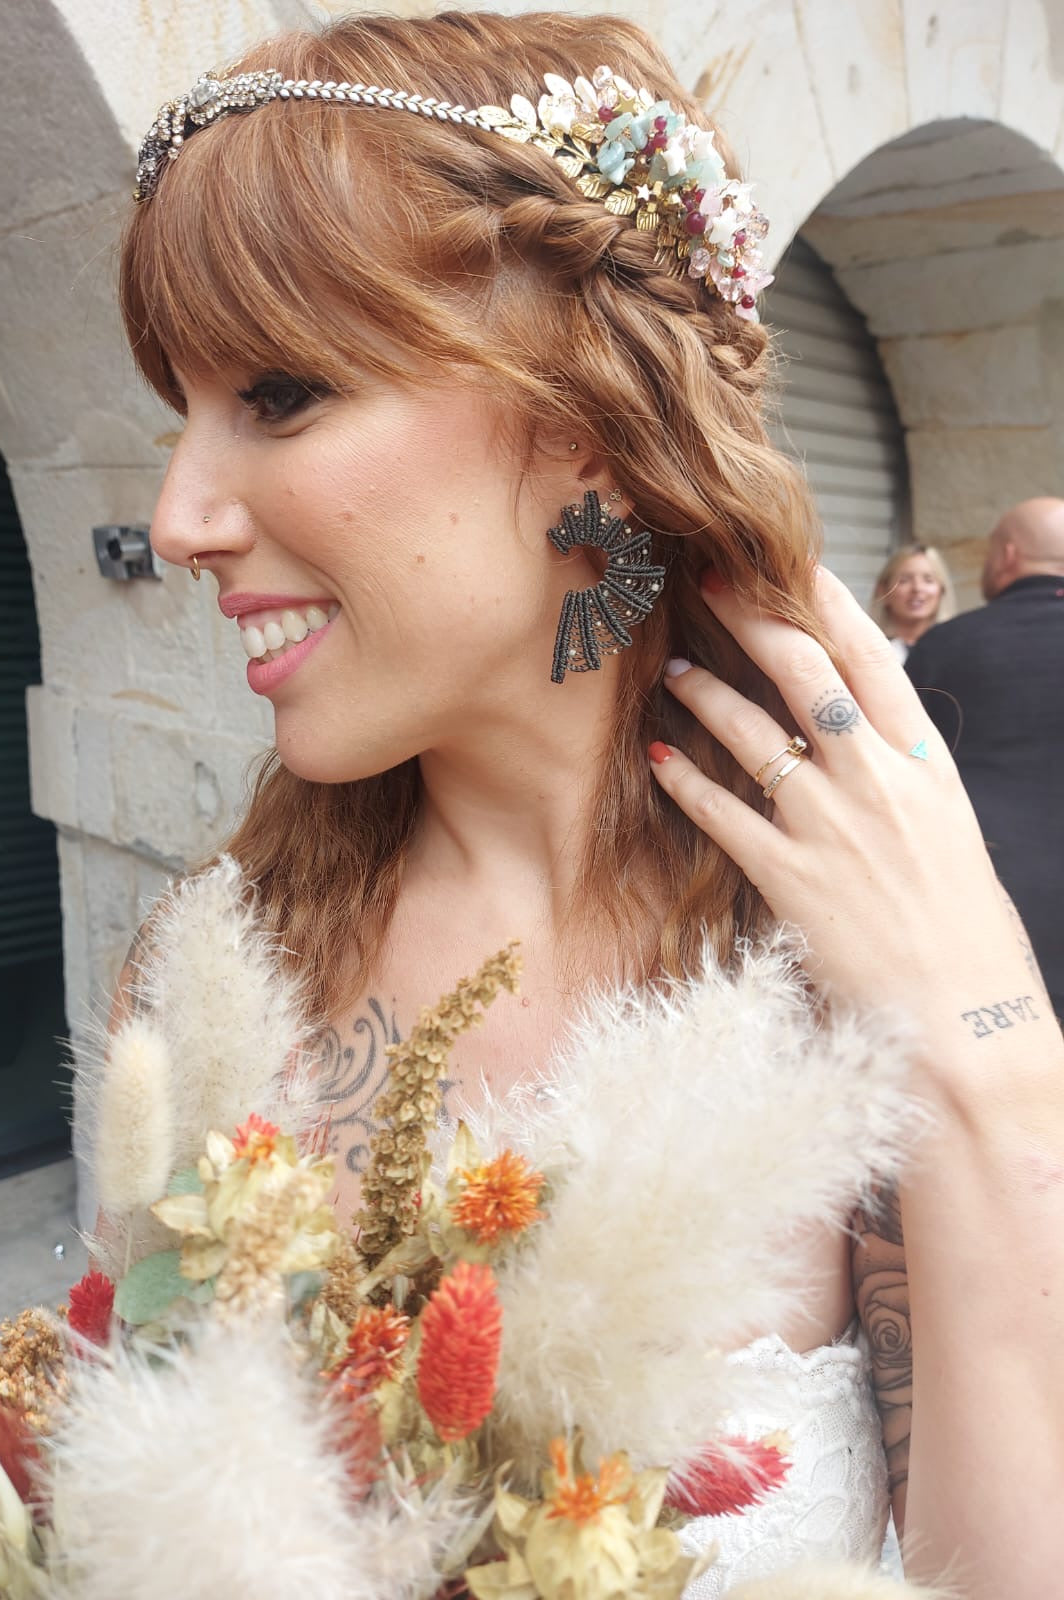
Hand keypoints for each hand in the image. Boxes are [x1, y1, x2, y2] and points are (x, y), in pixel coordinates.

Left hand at [649, 567, 1048, 1066]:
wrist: (969, 1020)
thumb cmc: (966, 930)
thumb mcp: (951, 831)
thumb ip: (904, 776)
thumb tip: (864, 733)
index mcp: (926, 764)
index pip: (872, 658)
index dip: (825, 603)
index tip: (788, 562)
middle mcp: (878, 781)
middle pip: (805, 673)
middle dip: (751, 617)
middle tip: (707, 581)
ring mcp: (832, 828)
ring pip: (753, 735)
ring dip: (705, 696)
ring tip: (673, 674)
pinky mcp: (791, 879)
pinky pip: (724, 815)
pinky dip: (686, 783)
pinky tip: (659, 759)